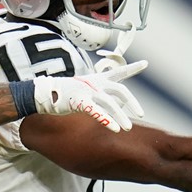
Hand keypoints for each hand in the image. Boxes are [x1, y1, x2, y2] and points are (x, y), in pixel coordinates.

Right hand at [32, 61, 146, 132]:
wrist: (46, 93)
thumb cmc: (69, 93)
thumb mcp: (89, 89)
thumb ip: (105, 94)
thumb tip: (120, 103)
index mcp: (99, 79)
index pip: (119, 72)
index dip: (133, 68)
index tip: (145, 63)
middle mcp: (96, 83)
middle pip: (120, 90)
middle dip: (132, 102)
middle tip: (141, 113)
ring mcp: (88, 91)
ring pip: (110, 103)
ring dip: (120, 116)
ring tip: (127, 128)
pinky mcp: (79, 101)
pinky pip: (96, 111)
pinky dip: (106, 120)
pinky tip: (114, 128)